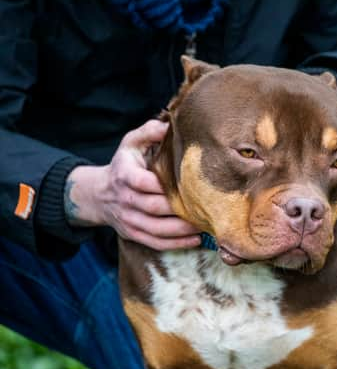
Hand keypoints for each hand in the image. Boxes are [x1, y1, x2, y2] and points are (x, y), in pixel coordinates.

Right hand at [66, 120, 200, 249]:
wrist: (99, 194)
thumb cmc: (125, 164)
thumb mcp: (131, 143)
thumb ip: (149, 131)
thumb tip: (169, 124)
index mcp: (124, 174)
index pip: (142, 182)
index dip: (163, 186)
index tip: (186, 184)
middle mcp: (125, 199)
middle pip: (154, 208)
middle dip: (179, 209)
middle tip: (206, 207)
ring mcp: (129, 220)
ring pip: (157, 229)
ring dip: (182, 230)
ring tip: (205, 225)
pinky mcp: (134, 234)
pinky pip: (156, 243)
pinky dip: (176, 244)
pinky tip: (196, 239)